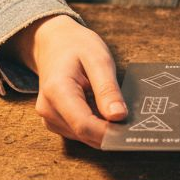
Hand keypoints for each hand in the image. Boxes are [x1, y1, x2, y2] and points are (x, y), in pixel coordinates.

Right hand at [10, 15, 126, 147]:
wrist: (54, 43)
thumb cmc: (76, 46)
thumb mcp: (98, 58)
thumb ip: (107, 88)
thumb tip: (118, 116)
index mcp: (57, 90)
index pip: (84, 125)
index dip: (109, 133)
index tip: (130, 131)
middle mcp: (48, 108)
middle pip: (83, 134)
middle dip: (109, 132)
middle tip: (131, 121)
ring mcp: (48, 117)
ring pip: (82, 136)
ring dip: (102, 129)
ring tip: (114, 108)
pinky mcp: (54, 121)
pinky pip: (78, 132)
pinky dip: (94, 126)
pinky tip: (101, 109)